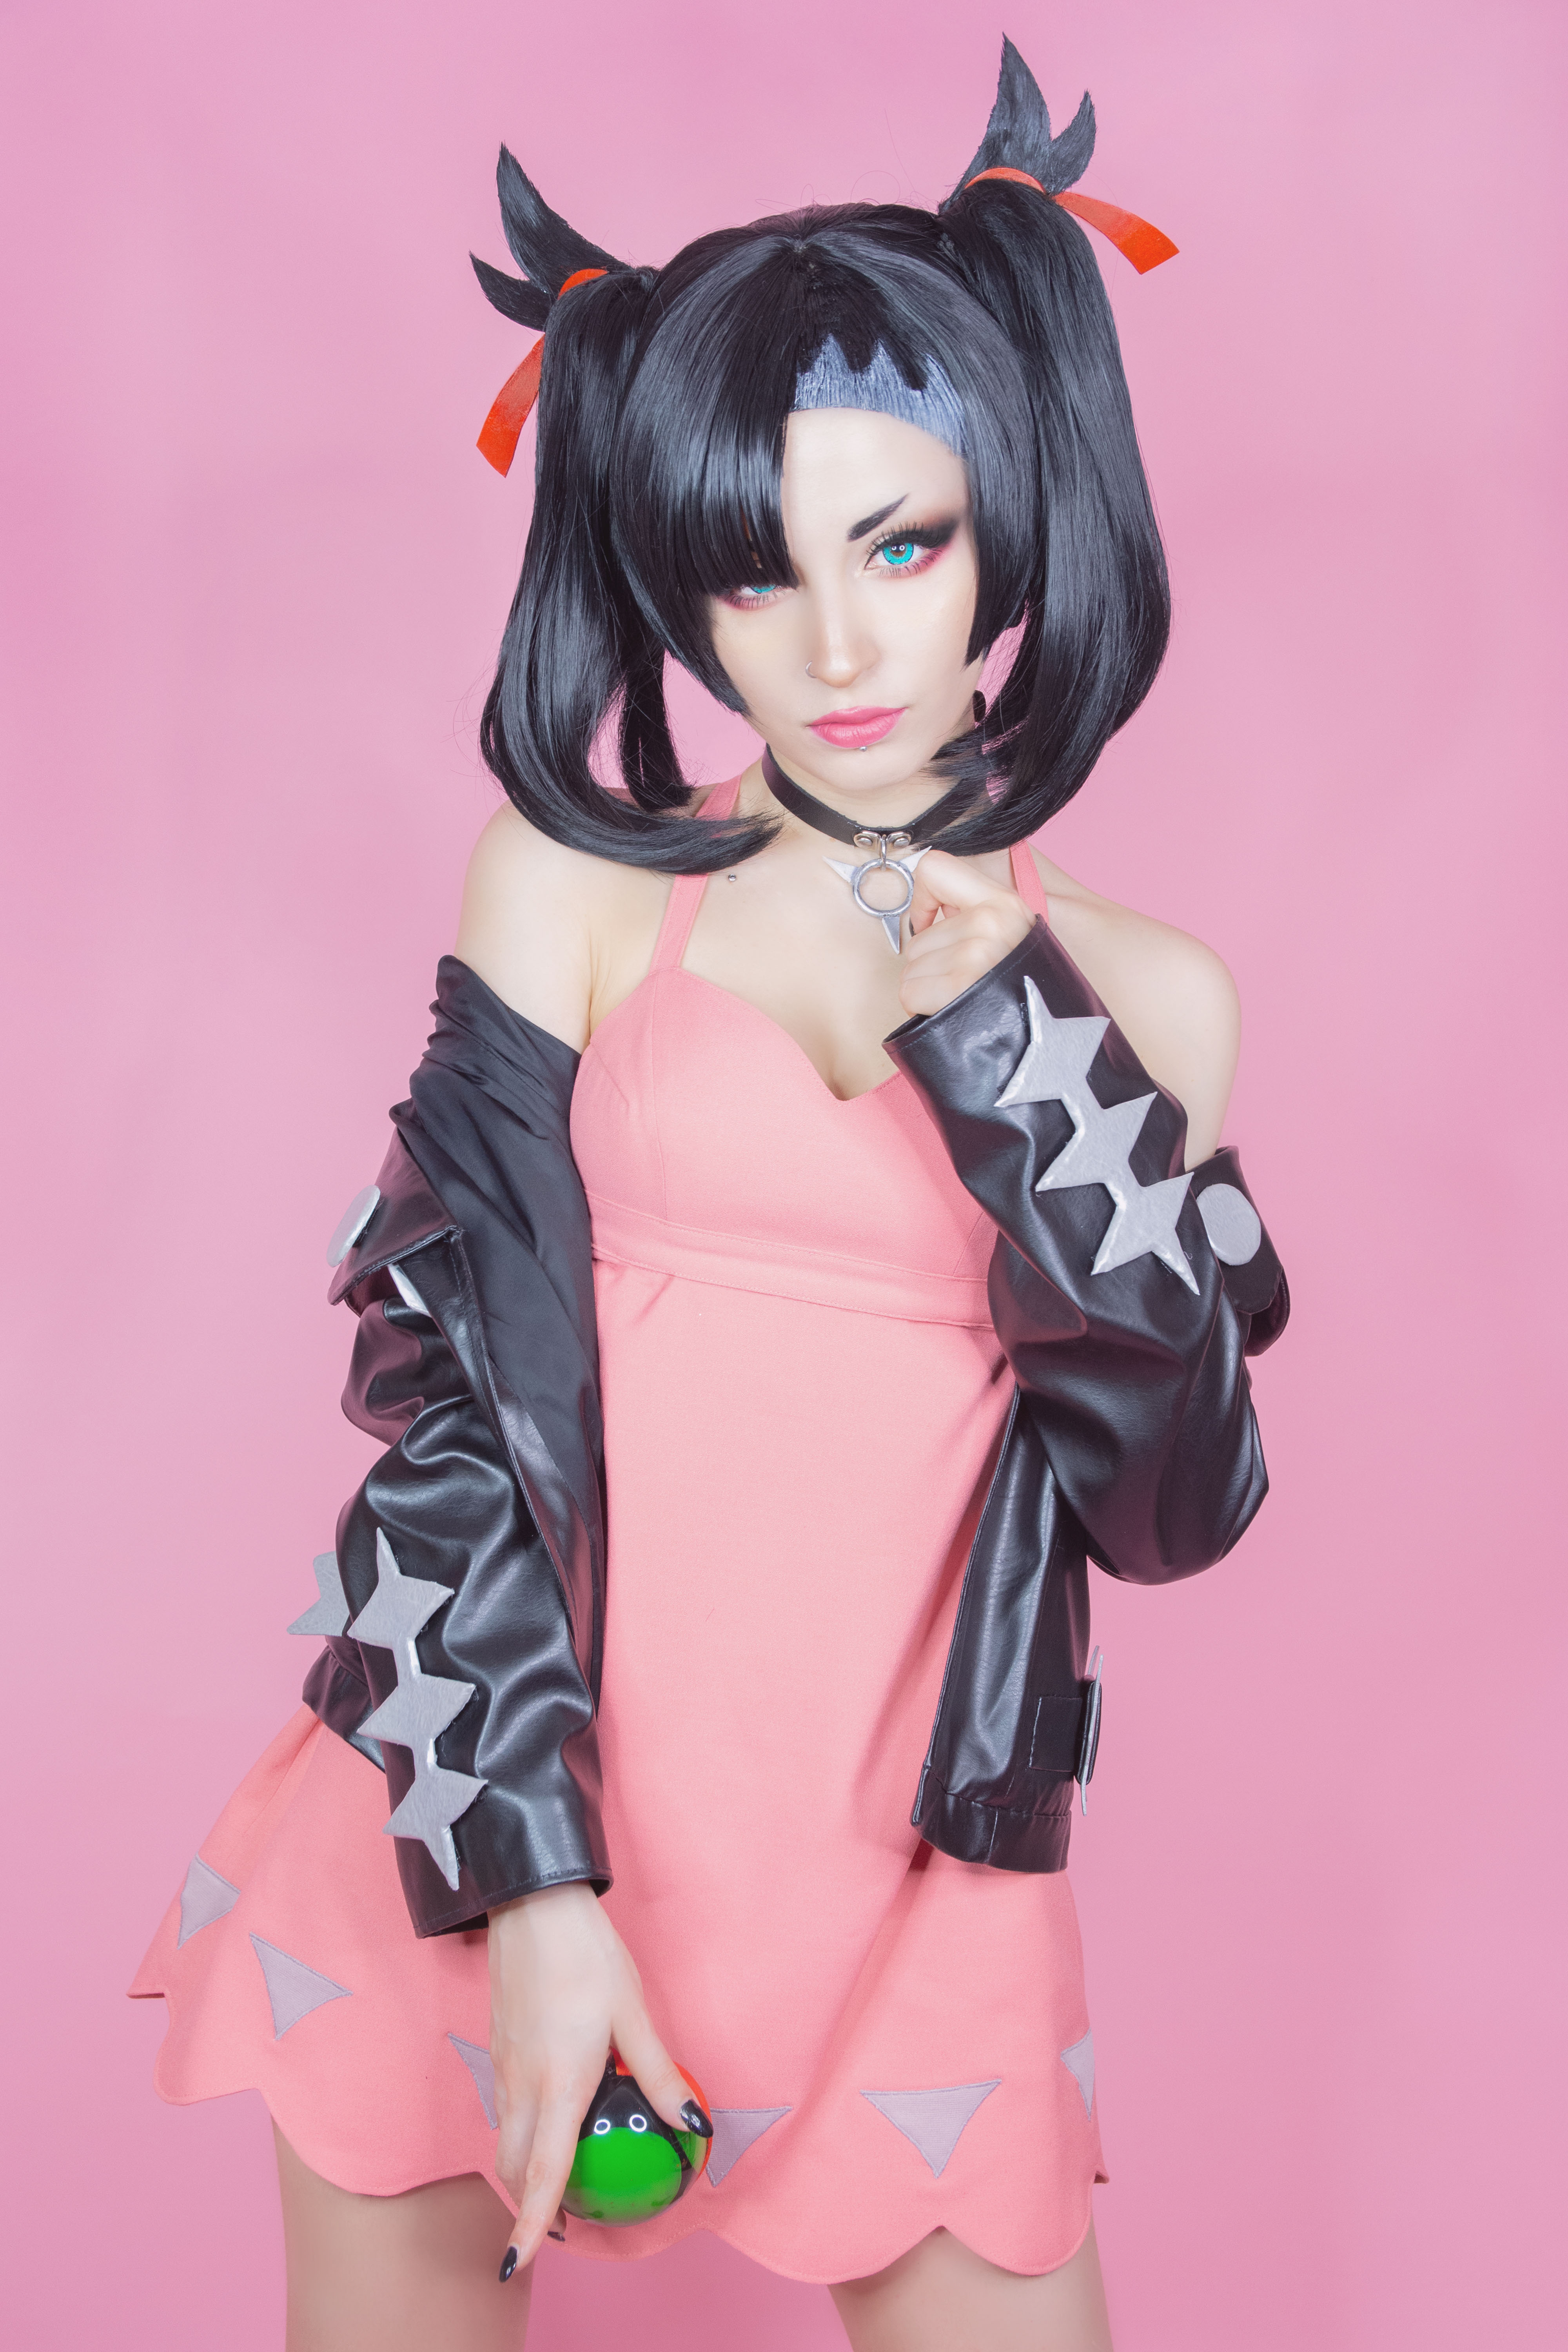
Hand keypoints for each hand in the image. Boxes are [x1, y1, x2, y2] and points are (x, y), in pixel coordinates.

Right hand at [488, 1883, 699, 2277]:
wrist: (532, 1904)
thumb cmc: (587, 1955)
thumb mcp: (632, 2013)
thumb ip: (658, 2074)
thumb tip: (694, 2125)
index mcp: (557, 2082)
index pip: (542, 2172)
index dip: (532, 2224)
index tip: (522, 2262)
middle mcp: (523, 2083)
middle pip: (515, 2167)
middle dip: (530, 2206)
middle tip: (564, 2224)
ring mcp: (505, 2065)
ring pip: (507, 2138)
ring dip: (524, 2170)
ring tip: (560, 2181)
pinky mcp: (500, 2046)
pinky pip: (506, 2107)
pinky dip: (522, 2132)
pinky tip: (552, 2118)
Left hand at [900, 849, 1035, 1018]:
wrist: (1051, 1041)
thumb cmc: (1026, 995)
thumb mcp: (1015, 940)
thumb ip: (981, 918)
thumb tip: (933, 916)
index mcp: (1004, 902)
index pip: (934, 868)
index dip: (921, 899)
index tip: (929, 925)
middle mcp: (990, 921)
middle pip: (916, 938)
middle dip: (929, 968)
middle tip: (960, 986)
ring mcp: (975, 952)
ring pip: (910, 969)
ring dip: (927, 991)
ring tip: (960, 1000)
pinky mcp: (961, 984)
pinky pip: (909, 992)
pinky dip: (922, 1009)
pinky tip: (949, 1013)